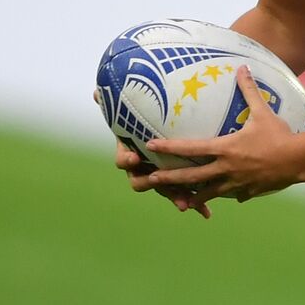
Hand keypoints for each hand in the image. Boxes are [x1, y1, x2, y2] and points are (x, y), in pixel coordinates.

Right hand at [95, 90, 210, 217]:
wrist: (167, 135)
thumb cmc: (148, 121)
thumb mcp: (136, 110)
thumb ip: (118, 102)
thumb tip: (96, 91)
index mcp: (132, 154)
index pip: (123, 160)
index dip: (126, 160)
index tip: (134, 158)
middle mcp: (144, 169)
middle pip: (141, 181)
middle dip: (149, 183)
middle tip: (158, 180)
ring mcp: (161, 179)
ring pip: (165, 191)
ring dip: (174, 197)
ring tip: (185, 204)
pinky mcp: (179, 184)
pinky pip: (186, 195)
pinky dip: (196, 203)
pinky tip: (207, 212)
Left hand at [145, 65, 300, 203]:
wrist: (297, 160)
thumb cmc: (278, 135)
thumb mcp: (263, 111)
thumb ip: (249, 90)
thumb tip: (242, 67)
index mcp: (224, 149)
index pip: (190, 148)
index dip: (168, 147)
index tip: (150, 145)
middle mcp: (225, 168)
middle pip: (191, 177)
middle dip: (170, 179)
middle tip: (151, 180)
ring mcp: (236, 183)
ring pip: (209, 193)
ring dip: (194, 196)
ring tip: (181, 201)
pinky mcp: (248, 191)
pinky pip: (235, 195)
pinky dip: (229, 194)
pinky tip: (228, 196)